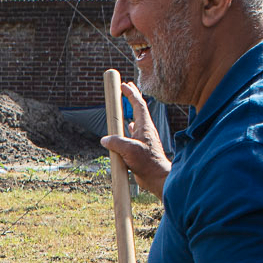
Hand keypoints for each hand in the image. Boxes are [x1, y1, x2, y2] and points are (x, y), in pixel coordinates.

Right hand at [100, 80, 170, 198]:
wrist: (157, 178)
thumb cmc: (147, 163)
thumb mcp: (128, 150)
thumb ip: (115, 141)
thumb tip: (105, 139)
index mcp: (145, 126)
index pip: (138, 104)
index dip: (131, 93)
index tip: (124, 84)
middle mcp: (145, 130)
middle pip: (138, 109)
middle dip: (132, 96)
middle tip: (126, 86)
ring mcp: (143, 139)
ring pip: (135, 121)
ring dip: (129, 112)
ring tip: (123, 106)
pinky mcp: (140, 149)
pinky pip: (132, 135)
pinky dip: (127, 129)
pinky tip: (126, 129)